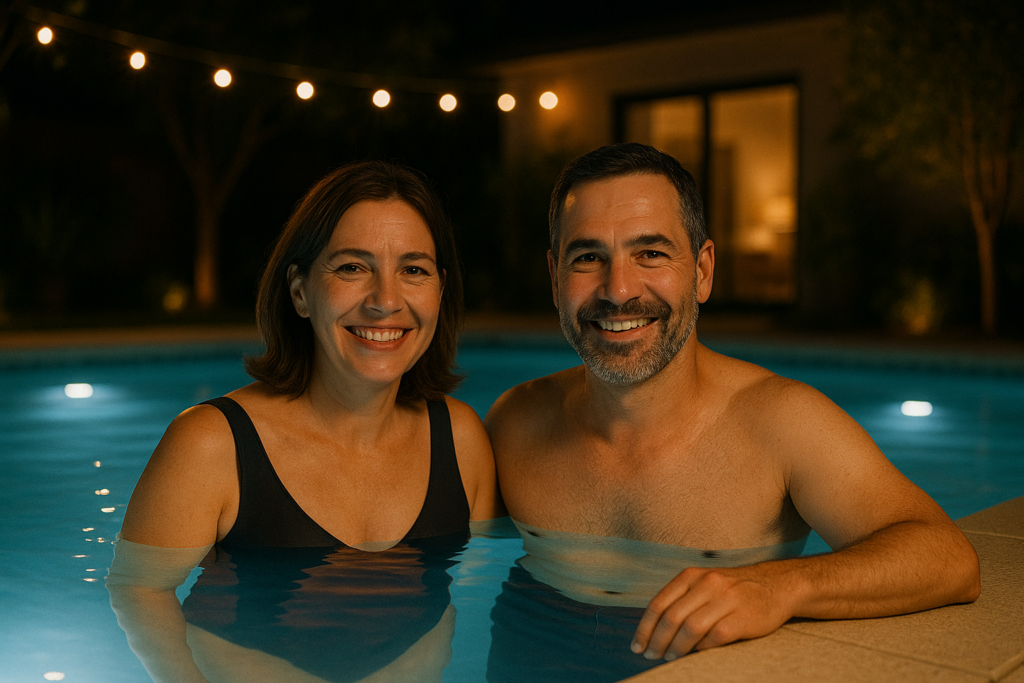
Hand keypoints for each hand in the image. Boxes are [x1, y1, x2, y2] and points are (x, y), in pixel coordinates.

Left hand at [631, 565, 793, 659]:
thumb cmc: (734, 589)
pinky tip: (696, 655)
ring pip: (690, 628)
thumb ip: (682, 599)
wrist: (776, 585)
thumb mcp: (704, 583)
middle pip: (671, 617)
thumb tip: (654, 628)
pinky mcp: (742, 618)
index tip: (637, 645)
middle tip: (651, 655)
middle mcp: (707, 584)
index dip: (644, 628)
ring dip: (676, 647)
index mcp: (692, 576)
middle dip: (657, 640)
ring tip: (669, 657)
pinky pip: (714, 637)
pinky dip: (701, 649)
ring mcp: (725, 600)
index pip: (659, 603)